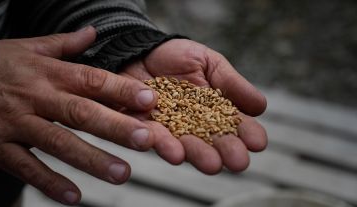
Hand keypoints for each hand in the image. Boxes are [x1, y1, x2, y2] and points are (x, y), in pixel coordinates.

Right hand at [0, 27, 160, 204]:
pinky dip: (49, 182)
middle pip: (81, 113)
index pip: (91, 80)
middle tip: (145, 140)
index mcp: (47, 73)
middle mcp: (35, 98)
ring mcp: (16, 124)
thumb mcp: (27, 48)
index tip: (148, 100)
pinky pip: (26, 167)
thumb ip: (63, 44)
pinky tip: (74, 196)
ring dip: (91, 159)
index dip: (120, 90)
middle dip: (115, 127)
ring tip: (121, 173)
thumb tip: (92, 31)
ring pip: (58, 142)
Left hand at [120, 39, 267, 173]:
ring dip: (199, 155)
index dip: (249, 134)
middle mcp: (195, 125)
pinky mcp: (145, 128)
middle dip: (227, 151)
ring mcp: (171, 129)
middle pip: (214, 141)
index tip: (258, 143)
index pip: (236, 125)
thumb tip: (261, 107)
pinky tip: (176, 153)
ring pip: (187, 145)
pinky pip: (154, 138)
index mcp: (215, 111)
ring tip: (212, 164)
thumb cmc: (178, 57)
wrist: (140, 52)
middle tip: (239, 162)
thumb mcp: (210, 63)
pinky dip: (165, 146)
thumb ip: (232, 84)